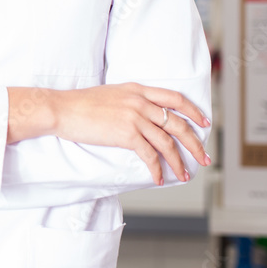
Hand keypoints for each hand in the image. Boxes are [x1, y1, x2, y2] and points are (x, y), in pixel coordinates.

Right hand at [8, 83, 210, 185]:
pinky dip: (157, 169)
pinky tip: (158, 178)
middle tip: (204, 158)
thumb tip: (143, 116)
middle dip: (195, 144)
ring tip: (183, 175)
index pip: (175, 98)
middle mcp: (140, 101)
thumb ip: (130, 101)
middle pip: (178, 123)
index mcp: (137, 89)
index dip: (193, 111)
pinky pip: (150, 155)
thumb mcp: (111, 94)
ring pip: (167, 142)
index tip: (204, 123)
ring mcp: (134, 117)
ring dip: (178, 162)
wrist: (62, 109)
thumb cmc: (81, 104)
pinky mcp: (126, 134)